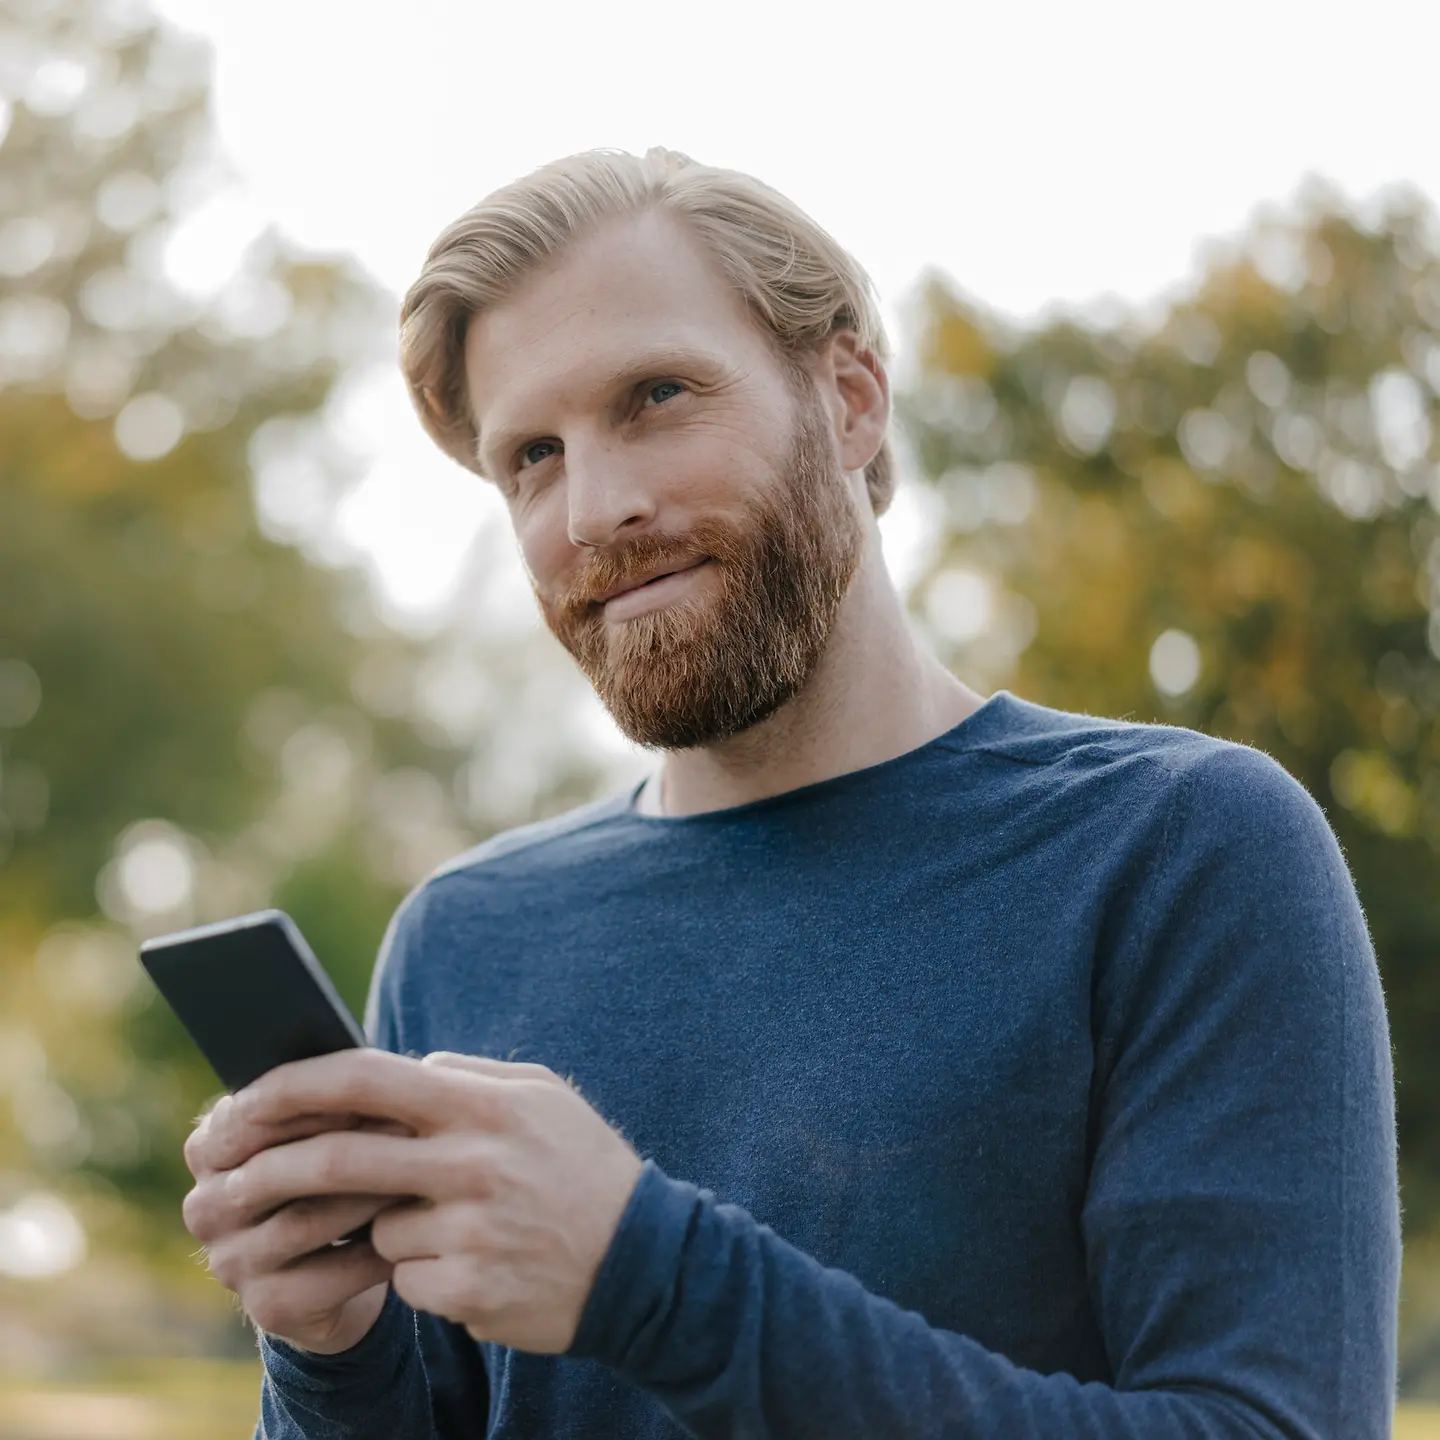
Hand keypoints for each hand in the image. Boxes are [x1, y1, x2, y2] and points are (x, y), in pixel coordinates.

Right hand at [182, 1097, 412, 1353]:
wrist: (344, 1265)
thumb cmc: (343, 1170)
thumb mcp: (329, 1127)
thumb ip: (328, 1095)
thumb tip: (372, 1068)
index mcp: (209, 1147)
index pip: (250, 1115)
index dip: (315, 1102)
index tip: (376, 1086)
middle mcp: (206, 1207)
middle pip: (276, 1169)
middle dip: (349, 1145)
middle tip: (412, 1128)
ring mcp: (230, 1262)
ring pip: (304, 1221)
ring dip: (367, 1196)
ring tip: (420, 1173)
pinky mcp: (267, 1308)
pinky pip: (327, 1277)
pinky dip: (375, 1252)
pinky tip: (415, 1232)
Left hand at [211, 1049, 644, 1353]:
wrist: (642, 1263)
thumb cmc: (582, 1167)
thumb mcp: (541, 1096)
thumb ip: (468, 1074)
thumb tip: (403, 1067)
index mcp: (482, 1105)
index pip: (366, 1078)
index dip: (293, 1084)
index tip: (246, 1095)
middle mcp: (472, 1163)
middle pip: (339, 1159)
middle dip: (270, 1168)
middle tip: (227, 1180)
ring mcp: (468, 1231)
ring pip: (376, 1226)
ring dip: (386, 1227)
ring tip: (448, 1225)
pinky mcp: (466, 1290)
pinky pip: (405, 1278)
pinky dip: (421, 1270)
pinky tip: (472, 1262)